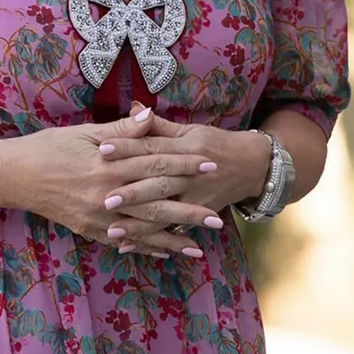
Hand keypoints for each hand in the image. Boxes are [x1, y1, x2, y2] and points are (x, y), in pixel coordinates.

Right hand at [1, 106, 216, 255]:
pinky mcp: (89, 230)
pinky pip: (124, 242)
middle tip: (217, 217)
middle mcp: (106, 194)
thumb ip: (121, 130)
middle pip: (157, 202)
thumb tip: (151, 115)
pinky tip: (166, 253)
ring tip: (200, 245)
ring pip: (144, 229)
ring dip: (173, 237)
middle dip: (189, 209)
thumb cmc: (49, 147)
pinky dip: (146, 247)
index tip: (210, 164)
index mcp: (108, 164)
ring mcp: (98, 217)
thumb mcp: (83, 132)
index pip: (155, 163)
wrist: (16, 176)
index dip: (184, 164)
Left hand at [97, 102, 272, 254]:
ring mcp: (195, 197)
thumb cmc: (213, 143)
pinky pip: (173, 230)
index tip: (103, 149)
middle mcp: (191, 174)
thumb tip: (134, 108)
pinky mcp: (198, 214)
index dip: (128, 147)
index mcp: (186, 147)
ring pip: (165, 212)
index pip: (153, 147)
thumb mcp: (189, 130)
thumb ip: (159, 125)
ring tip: (112, 231)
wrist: (250, 165)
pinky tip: (130, 245)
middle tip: (105, 199)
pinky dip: (154, 240)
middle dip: (132, 193)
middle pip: (158, 183)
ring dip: (139, 224)